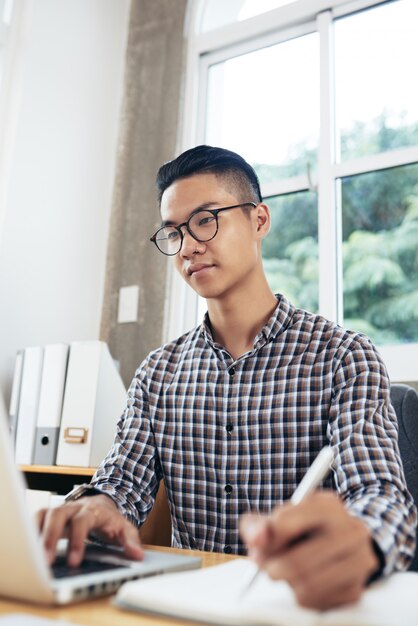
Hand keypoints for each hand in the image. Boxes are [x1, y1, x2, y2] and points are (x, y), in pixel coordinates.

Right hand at [37, 494, 143, 566]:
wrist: (103, 503)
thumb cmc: (111, 519)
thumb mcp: (125, 527)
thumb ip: (130, 540)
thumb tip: (137, 555)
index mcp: (93, 511)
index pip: (82, 522)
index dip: (77, 540)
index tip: (74, 562)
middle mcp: (74, 508)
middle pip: (58, 515)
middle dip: (50, 537)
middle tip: (46, 561)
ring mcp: (61, 510)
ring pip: (45, 515)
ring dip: (37, 535)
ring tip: (33, 557)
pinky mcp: (51, 515)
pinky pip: (37, 518)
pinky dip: (32, 530)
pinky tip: (30, 547)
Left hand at [240, 491, 378, 609]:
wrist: (339, 543)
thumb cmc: (303, 528)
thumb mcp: (281, 517)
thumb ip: (260, 525)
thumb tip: (257, 540)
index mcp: (328, 505)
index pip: (287, 522)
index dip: (267, 539)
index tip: (258, 546)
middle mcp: (351, 530)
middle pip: (298, 561)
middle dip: (273, 567)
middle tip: (265, 566)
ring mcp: (359, 560)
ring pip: (307, 584)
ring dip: (288, 582)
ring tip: (285, 572)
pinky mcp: (356, 589)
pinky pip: (317, 602)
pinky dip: (302, 595)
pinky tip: (304, 581)